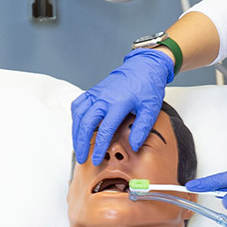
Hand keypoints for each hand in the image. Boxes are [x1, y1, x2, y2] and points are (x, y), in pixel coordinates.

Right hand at [72, 48, 175, 164]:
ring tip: (78, 147)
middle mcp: (104, 98)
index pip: (105, 129)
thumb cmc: (148, 86)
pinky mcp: (93, 91)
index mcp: (119, 102)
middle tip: (82, 158)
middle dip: (81, 143)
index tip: (96, 160)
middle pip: (86, 123)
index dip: (99, 147)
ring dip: (76, 132)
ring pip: (79, 115)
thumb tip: (134, 146)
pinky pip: (78, 105)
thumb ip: (142, 128)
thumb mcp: (151, 108)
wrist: (144, 66)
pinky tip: (77, 127)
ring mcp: (96, 93)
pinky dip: (75, 118)